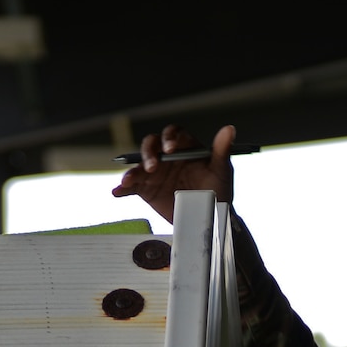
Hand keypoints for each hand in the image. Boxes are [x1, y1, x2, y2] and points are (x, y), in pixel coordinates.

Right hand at [111, 123, 236, 224]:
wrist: (210, 217)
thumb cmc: (218, 190)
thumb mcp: (221, 171)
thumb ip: (221, 150)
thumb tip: (229, 129)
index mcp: (184, 148)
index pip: (173, 135)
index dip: (170, 137)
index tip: (170, 148)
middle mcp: (167, 157)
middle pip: (152, 146)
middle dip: (149, 153)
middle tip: (153, 166)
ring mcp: (156, 173)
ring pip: (139, 166)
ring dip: (133, 171)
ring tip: (128, 180)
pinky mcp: (147, 190)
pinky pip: (132, 187)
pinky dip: (123, 189)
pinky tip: (117, 192)